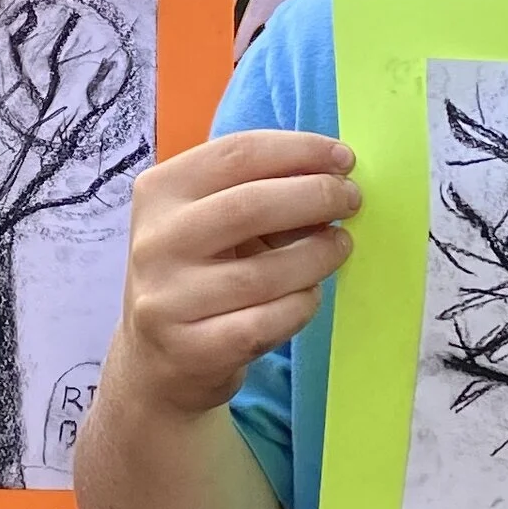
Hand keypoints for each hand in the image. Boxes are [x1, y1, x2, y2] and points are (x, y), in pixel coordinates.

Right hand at [112, 131, 359, 417]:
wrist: (156, 357)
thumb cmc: (197, 271)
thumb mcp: (209, 220)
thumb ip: (259, 191)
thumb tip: (333, 176)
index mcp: (160, 191)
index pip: (236, 154)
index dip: (299, 150)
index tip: (344, 159)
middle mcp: (157, 242)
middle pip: (250, 206)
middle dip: (315, 196)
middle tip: (350, 200)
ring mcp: (170, 299)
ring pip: (264, 272)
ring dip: (317, 255)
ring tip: (340, 246)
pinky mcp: (193, 349)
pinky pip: (268, 321)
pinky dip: (302, 304)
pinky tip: (310, 294)